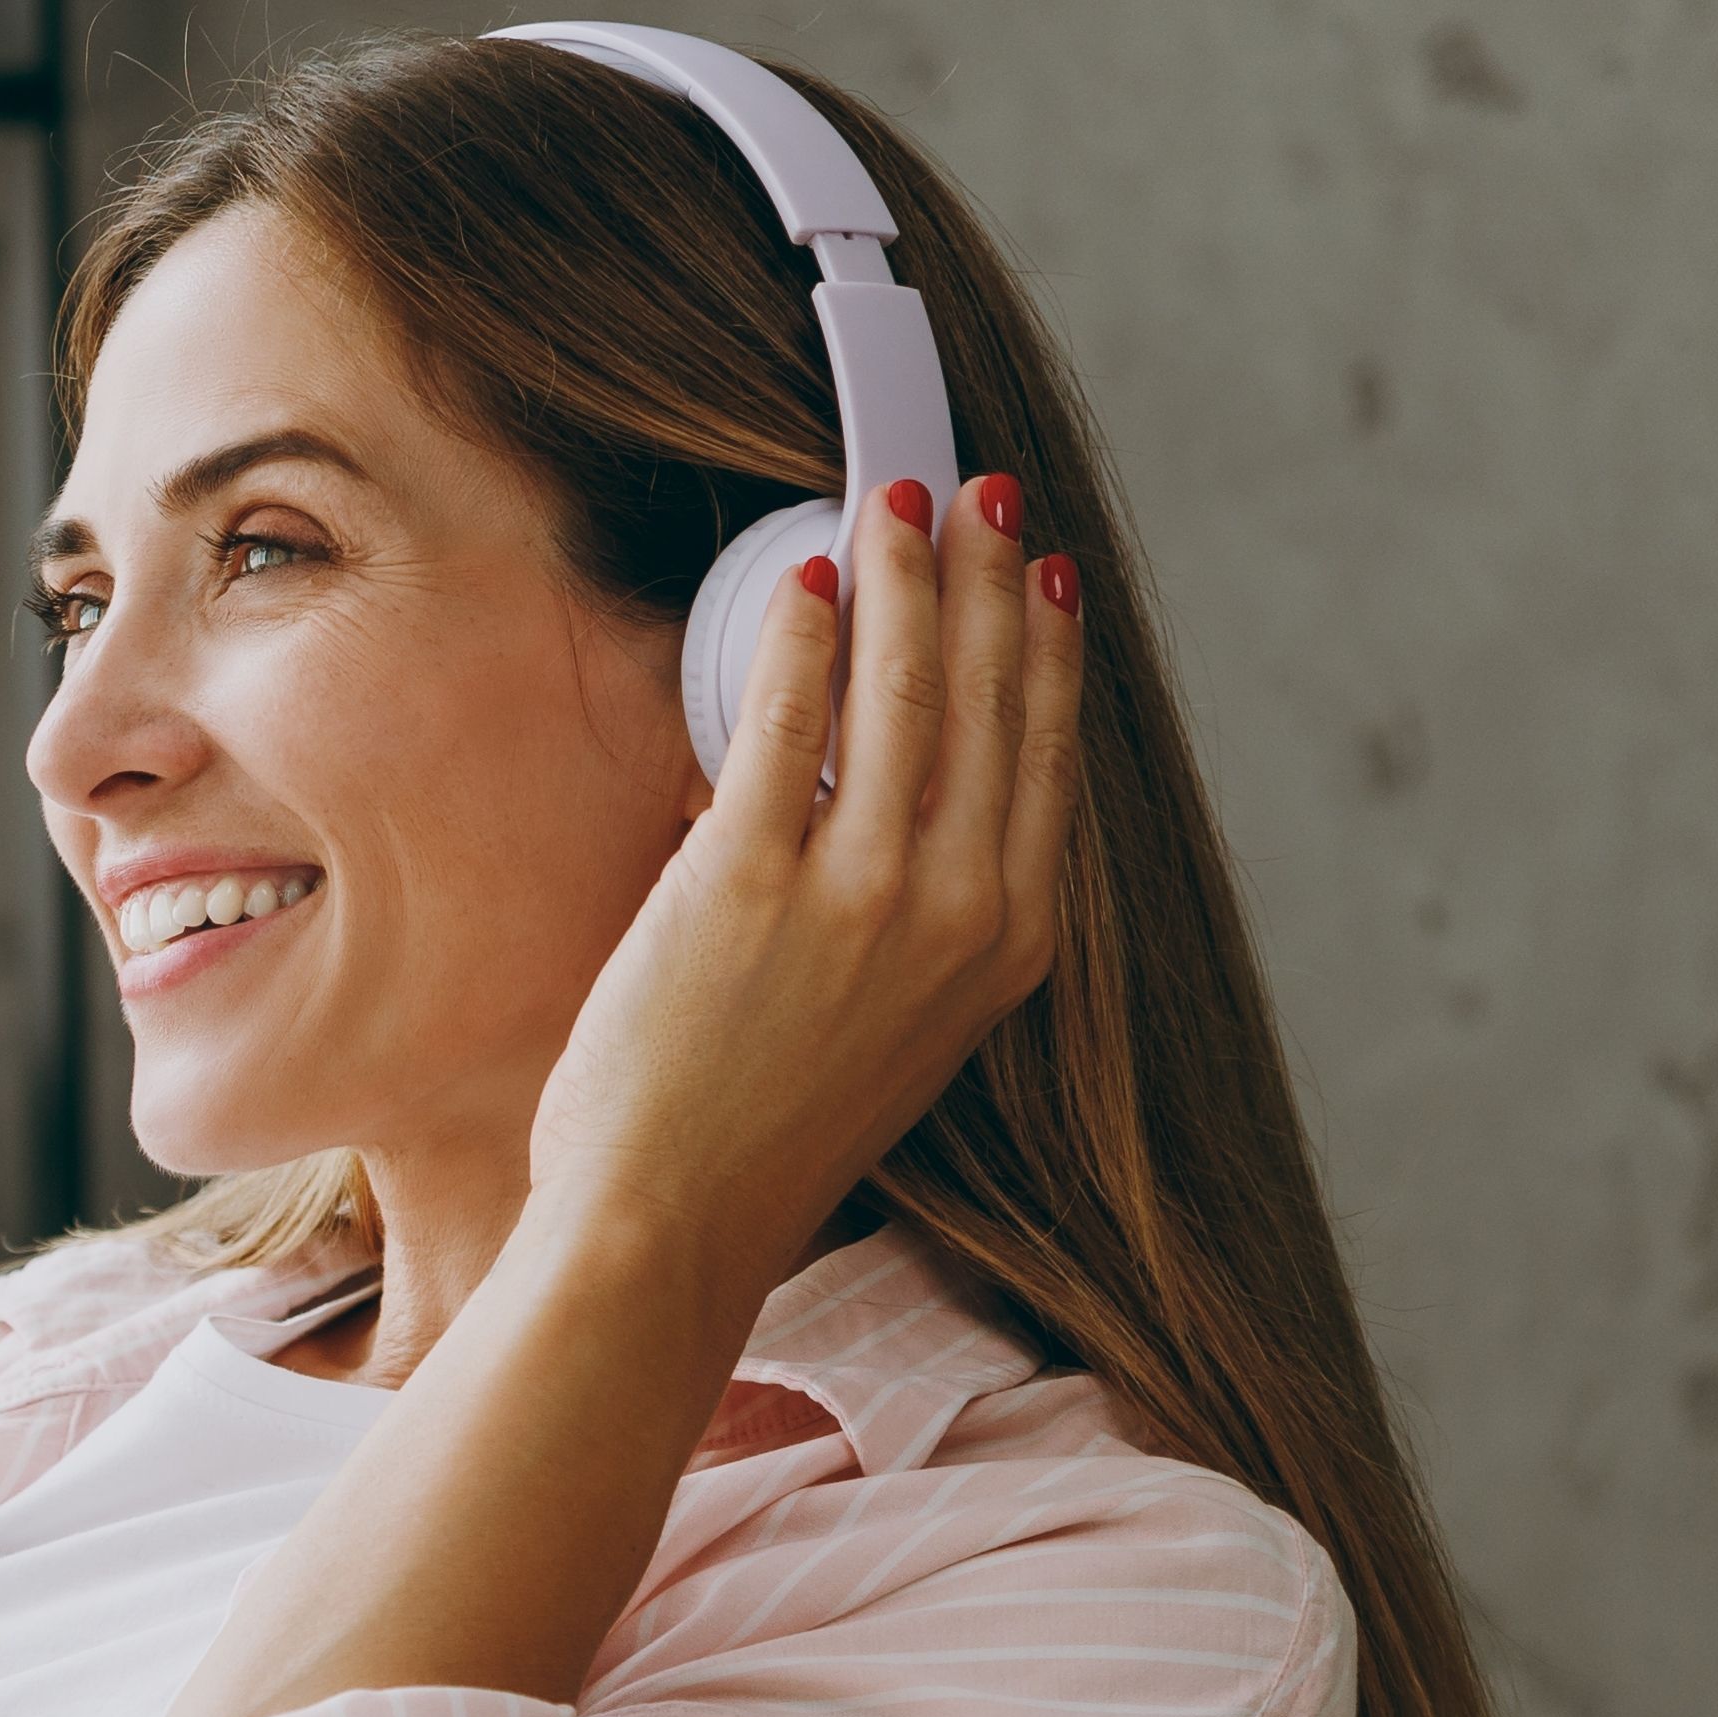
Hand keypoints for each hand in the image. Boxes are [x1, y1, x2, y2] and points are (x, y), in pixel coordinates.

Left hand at [525, 464, 1087, 1336]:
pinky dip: (808, 637)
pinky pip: (791, 726)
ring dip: (906, 578)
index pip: (1045, 754)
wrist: (671, 1228)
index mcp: (1009, 946)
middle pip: (989, 700)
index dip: (1044, 644)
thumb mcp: (893, 1022)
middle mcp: (960, 911)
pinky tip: (812, 577)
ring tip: (895, 501)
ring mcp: (863, 896)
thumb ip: (912, 911)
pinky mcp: (753, 887)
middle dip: (984, 576)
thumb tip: (873, 784)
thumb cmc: (759, 1135)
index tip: (1040, 565)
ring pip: (906, 693)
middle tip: (975, 488)